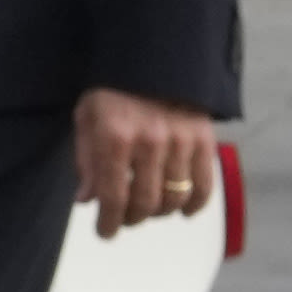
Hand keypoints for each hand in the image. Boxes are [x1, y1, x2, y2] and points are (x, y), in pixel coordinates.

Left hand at [76, 90, 217, 235]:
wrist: (153, 58)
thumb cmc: (111, 89)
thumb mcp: (86, 117)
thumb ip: (86, 159)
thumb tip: (86, 201)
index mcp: (114, 136)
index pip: (113, 196)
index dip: (108, 222)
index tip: (105, 233)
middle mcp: (149, 142)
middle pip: (145, 202)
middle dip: (131, 218)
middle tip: (124, 218)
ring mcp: (181, 142)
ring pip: (174, 198)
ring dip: (159, 213)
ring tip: (148, 209)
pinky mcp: (205, 140)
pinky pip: (204, 186)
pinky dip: (194, 205)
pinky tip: (182, 210)